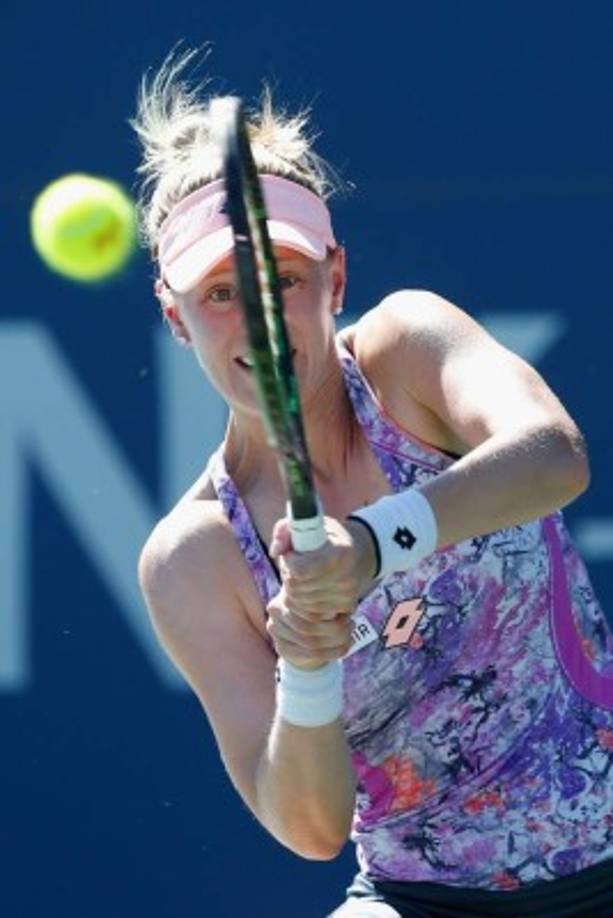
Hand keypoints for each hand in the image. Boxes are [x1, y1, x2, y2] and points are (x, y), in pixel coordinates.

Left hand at [265, 515, 377, 668]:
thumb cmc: (325, 536)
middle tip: (293, 566)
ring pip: (300, 605)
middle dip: (288, 578)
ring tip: (300, 578)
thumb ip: (285, 530)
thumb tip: (276, 552)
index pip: (301, 570)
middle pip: (296, 589)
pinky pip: (310, 617)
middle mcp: (347, 578)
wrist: (358, 553)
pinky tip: (305, 592)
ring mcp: (347, 597)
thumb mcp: (306, 523)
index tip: (291, 554)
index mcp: (340, 553)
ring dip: (292, 593)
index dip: (289, 563)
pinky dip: (301, 606)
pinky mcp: (345, 610)